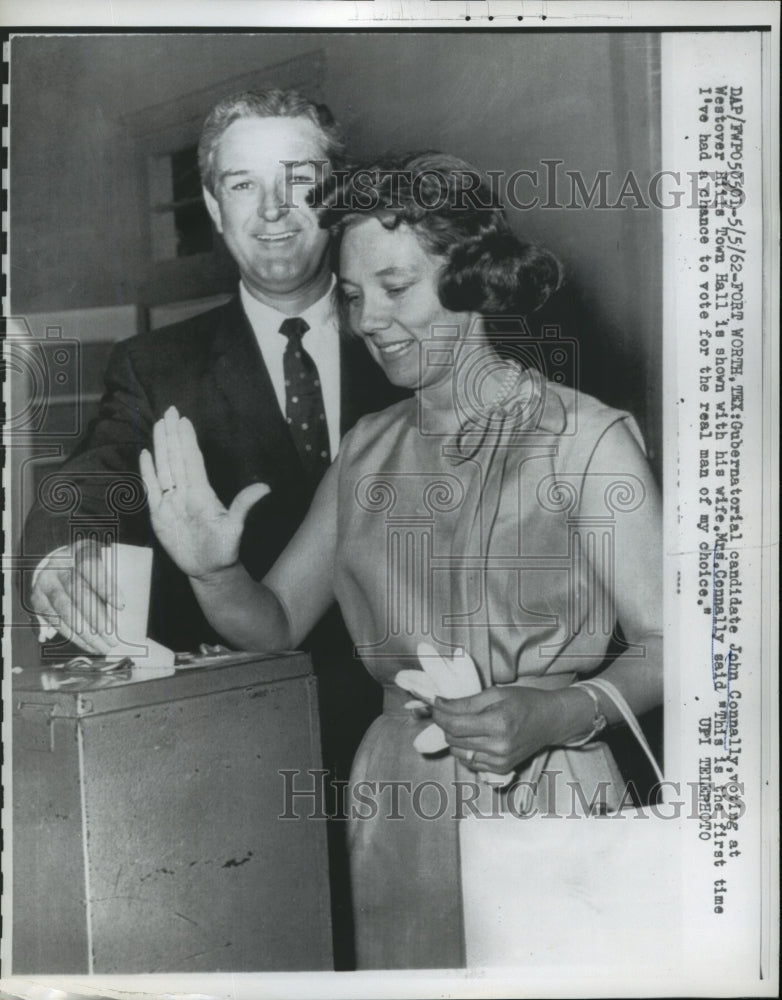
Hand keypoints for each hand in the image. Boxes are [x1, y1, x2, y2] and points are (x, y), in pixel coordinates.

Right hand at [29, 539, 121, 654]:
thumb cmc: (91, 567)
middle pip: (78, 592)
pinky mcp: (37, 598)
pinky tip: (87, 644)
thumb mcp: (104, 563)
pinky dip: (72, 635)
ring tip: (102, 646)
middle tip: (113, 638)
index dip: (106, 587)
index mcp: (80, 551)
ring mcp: (46, 581)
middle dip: (97, 619)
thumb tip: (123, 611)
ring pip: (65, 609)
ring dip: (85, 632)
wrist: (60, 562)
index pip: (92, 568)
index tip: (122, 606)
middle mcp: (60, 564)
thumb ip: (113, 581)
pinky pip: (54, 620)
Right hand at [139, 406, 268, 579]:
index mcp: (202, 491)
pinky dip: (147, 471)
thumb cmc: (224, 549)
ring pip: (163, 467)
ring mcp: (171, 501)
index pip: (192, 459)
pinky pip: (151, 488)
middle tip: (169, 410)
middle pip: (176, 457)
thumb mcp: (235, 527)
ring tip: (158, 425)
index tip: (183, 420)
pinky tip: (145, 454)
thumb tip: (266, 488)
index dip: (187, 440)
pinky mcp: (159, 514)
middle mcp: (185, 492)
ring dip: (160, 446)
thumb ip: (244, 505)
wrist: (209, 569)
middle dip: (172, 434)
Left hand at [432, 685, 560, 774]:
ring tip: (465, 724)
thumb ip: (465, 702)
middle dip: (445, 724)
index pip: (454, 725)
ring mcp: (500, 762)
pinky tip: (475, 737)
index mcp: (498, 724)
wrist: (550, 721)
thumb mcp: (494, 693)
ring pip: (458, 752)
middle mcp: (499, 747)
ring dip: (454, 738)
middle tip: (449, 711)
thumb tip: (438, 704)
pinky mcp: (500, 769)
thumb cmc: (524, 702)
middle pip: (453, 739)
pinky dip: (466, 749)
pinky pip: (469, 762)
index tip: (435, 704)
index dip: (439, 714)